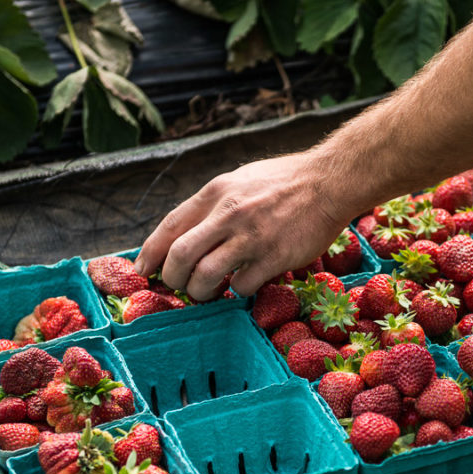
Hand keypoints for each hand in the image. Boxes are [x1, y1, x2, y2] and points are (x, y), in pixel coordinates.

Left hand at [136, 152, 346, 300]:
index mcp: (215, 192)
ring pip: (206, 277)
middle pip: (180, 257)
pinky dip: (239, 291)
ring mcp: (251, 237)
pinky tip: (247, 282)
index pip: (169, 227)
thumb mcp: (239, 181)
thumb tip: (187, 233)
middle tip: (180, 286)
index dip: (151, 253)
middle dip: (173, 279)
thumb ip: (213, 205)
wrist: (329, 182)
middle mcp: (228, 213)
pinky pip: (243, 286)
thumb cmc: (284, 182)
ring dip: (201, 292)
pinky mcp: (274, 257)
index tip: (143, 270)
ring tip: (210, 291)